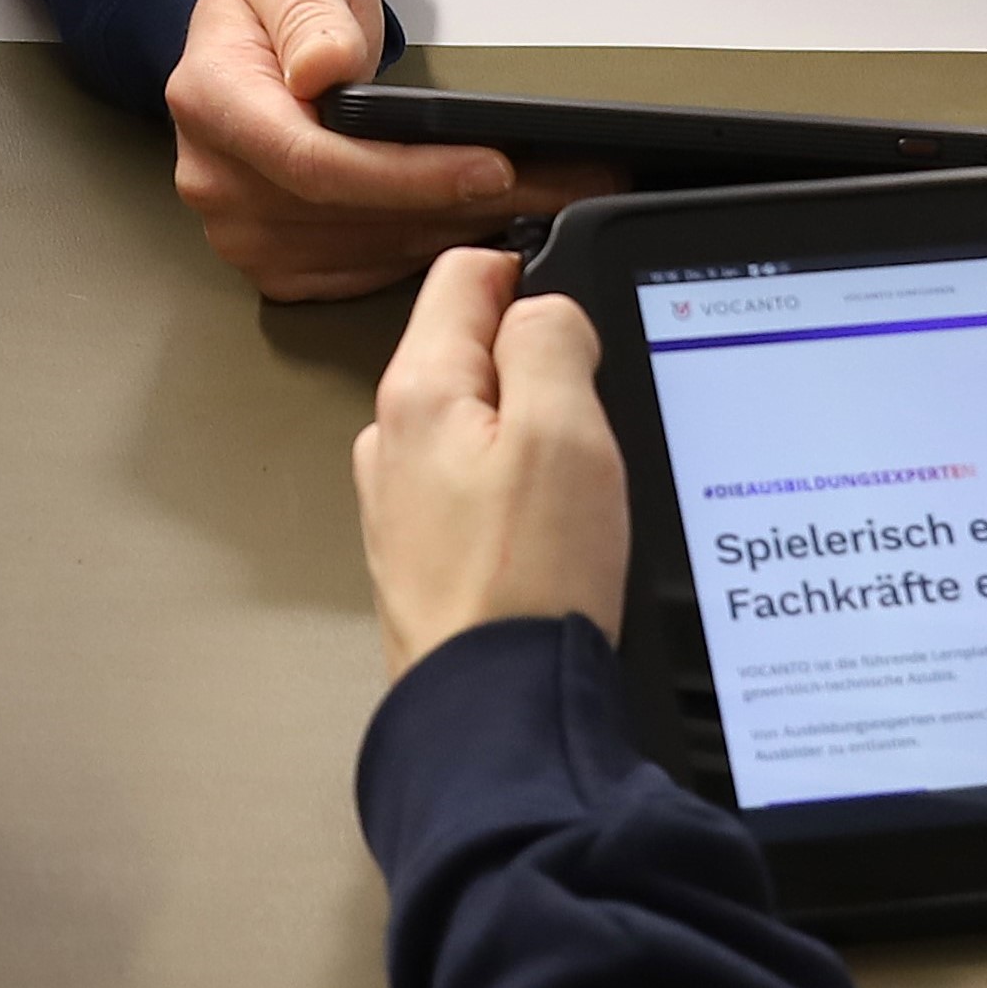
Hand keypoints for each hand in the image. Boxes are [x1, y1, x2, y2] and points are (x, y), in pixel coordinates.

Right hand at [165, 0, 621, 300]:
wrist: (253, 30)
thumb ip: (310, 16)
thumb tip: (324, 69)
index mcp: (211, 101)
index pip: (315, 161)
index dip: (408, 177)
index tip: (491, 168)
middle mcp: (215, 178)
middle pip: (350, 217)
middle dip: (462, 204)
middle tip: (558, 186)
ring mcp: (240, 229)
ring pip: (367, 252)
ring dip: (459, 232)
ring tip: (544, 201)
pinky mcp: (275, 260)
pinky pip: (362, 272)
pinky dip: (427, 251)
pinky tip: (482, 223)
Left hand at [356, 248, 628, 672]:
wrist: (498, 713)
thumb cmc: (527, 581)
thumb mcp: (563, 430)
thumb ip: (551, 340)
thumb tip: (543, 306)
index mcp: (418, 390)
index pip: (467, 273)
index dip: (535, 276)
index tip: (582, 322)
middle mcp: (394, 440)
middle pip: (472, 348)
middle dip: (540, 366)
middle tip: (592, 421)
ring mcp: (405, 501)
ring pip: (480, 421)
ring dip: (533, 435)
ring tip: (579, 489)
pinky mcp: (430, 555)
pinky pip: (480, 486)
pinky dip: (522, 492)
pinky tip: (558, 532)